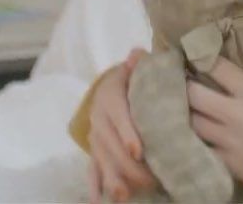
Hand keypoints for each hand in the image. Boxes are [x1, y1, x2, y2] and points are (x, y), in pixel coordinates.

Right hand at [87, 48, 156, 202]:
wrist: (108, 86)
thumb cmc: (130, 78)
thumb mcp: (135, 68)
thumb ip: (140, 63)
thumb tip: (138, 54)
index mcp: (111, 97)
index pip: (119, 116)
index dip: (127, 134)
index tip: (138, 151)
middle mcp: (99, 119)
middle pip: (111, 145)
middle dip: (129, 165)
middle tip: (150, 178)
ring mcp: (95, 137)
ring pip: (102, 161)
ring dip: (114, 179)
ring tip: (128, 194)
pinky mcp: (94, 150)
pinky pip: (92, 170)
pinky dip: (95, 186)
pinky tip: (100, 201)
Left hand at [187, 57, 242, 184]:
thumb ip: (241, 81)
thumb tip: (214, 68)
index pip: (217, 67)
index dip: (201, 59)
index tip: (191, 58)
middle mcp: (234, 112)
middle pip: (195, 95)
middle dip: (184, 87)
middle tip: (177, 84)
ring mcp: (227, 138)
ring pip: (192, 122)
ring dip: (185, 114)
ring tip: (177, 109)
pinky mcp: (223, 160)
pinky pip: (199, 147)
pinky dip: (193, 140)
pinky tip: (187, 135)